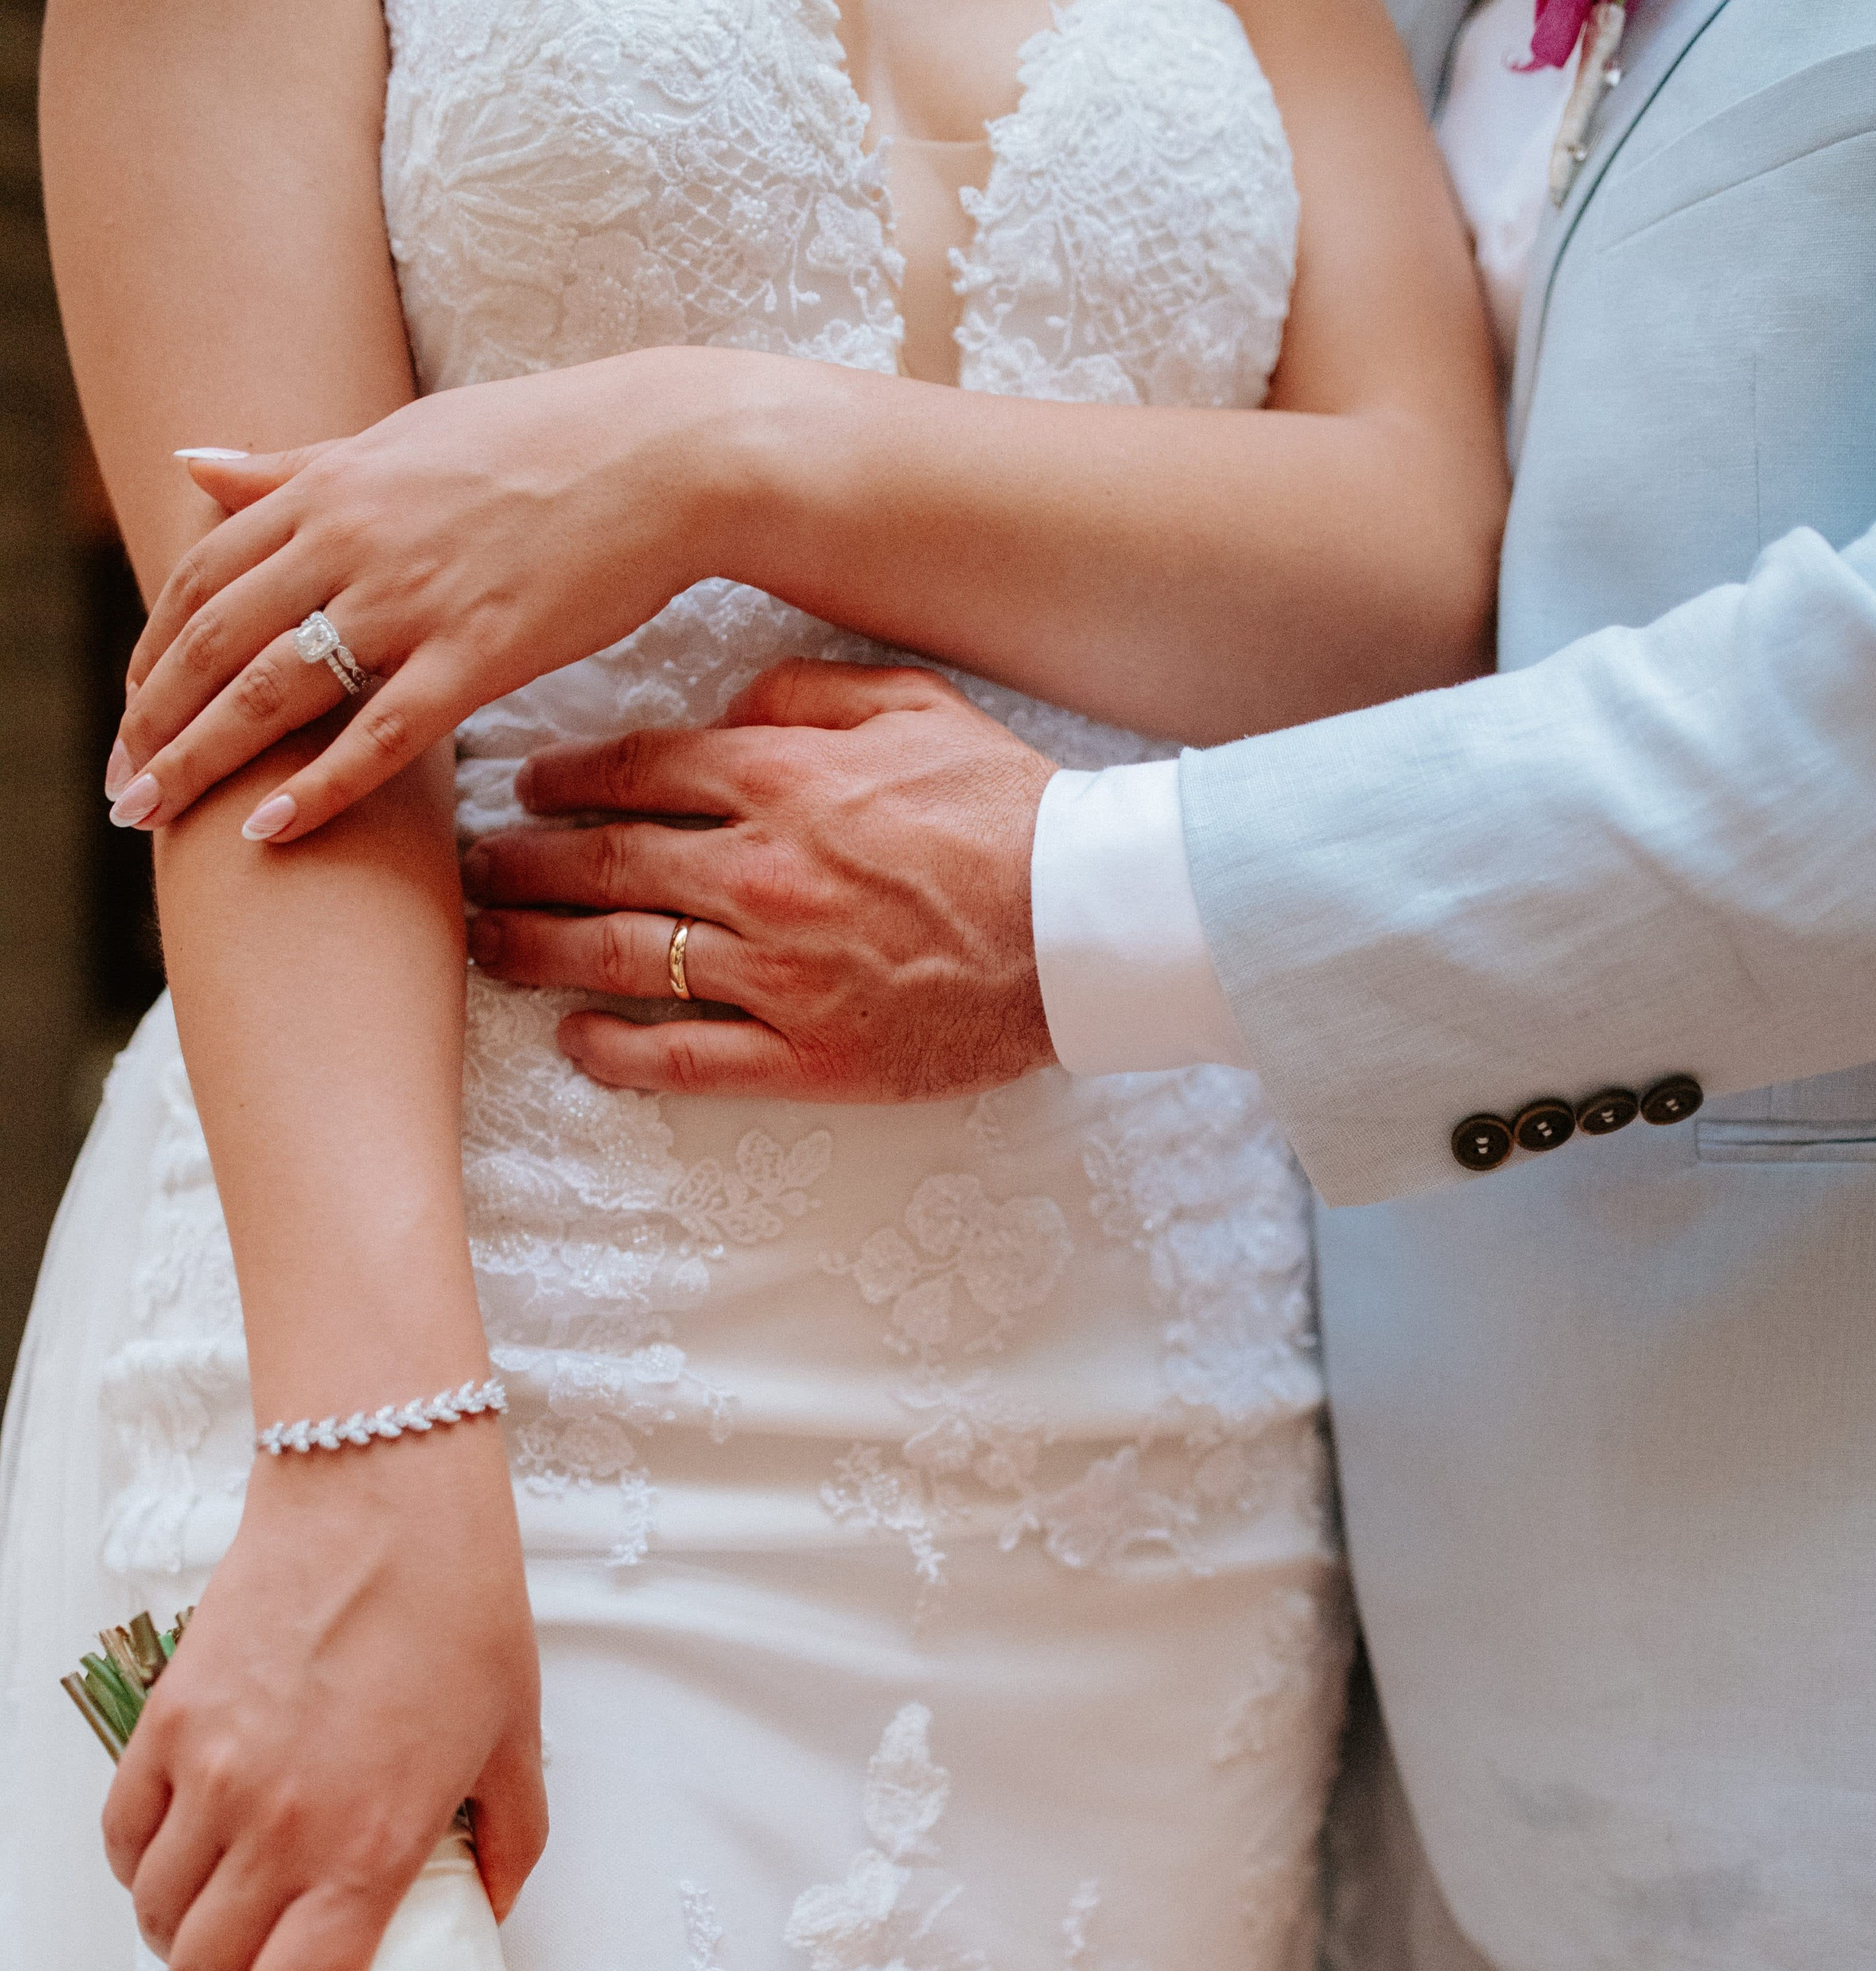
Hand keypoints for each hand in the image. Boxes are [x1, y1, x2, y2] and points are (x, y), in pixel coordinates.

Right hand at [102, 1423, 545, 1970]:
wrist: (383, 1495)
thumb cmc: (460, 1610)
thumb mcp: (517, 1745)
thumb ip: (504, 1846)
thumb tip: (485, 1913)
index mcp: (371, 1847)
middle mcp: (279, 1825)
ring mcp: (212, 1773)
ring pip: (158, 1918)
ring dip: (183, 1952)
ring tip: (224, 1939)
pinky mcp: (169, 1722)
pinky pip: (125, 1836)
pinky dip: (143, 1874)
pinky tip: (182, 1867)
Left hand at [106, 346, 760, 844]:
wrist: (661, 456)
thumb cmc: (539, 446)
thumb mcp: (399, 439)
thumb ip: (294, 464)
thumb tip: (192, 462)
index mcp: (328, 486)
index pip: (202, 576)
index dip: (152, 652)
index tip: (130, 714)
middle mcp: (351, 538)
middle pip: (215, 639)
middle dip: (151, 720)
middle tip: (119, 790)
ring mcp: (412, 598)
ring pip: (275, 690)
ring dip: (200, 760)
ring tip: (153, 815)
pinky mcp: (479, 654)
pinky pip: (378, 735)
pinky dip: (317, 787)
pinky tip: (269, 831)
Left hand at [464, 660, 1056, 1103]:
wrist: (1086, 921)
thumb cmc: (1009, 809)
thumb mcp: (916, 704)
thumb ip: (809, 689)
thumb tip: (732, 696)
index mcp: (783, 779)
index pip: (638, 769)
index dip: (563, 778)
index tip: (523, 786)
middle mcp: (761, 872)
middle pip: (604, 862)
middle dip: (520, 864)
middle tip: (470, 869)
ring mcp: (778, 968)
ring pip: (621, 957)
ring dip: (539, 951)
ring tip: (487, 947)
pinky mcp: (807, 1052)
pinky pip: (685, 1057)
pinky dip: (618, 1053)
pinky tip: (574, 1042)